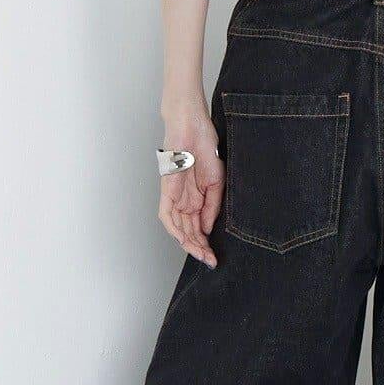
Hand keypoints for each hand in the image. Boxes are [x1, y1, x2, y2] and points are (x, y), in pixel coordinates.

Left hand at [158, 102, 223, 267]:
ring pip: (177, 227)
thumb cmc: (204, 144)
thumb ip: (212, 206)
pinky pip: (166, 214)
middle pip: (188, 231)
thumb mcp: (217, 181)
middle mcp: (184, 199)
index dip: (206, 243)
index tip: (215, 256)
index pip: (199, 227)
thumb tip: (207, 228)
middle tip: (210, 260)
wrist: (192, 125)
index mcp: (197, 197)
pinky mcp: (167, 189)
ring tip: (201, 254)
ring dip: (188, 243)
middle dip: (199, 248)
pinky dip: (173, 228)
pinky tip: (183, 239)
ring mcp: (175, 195)